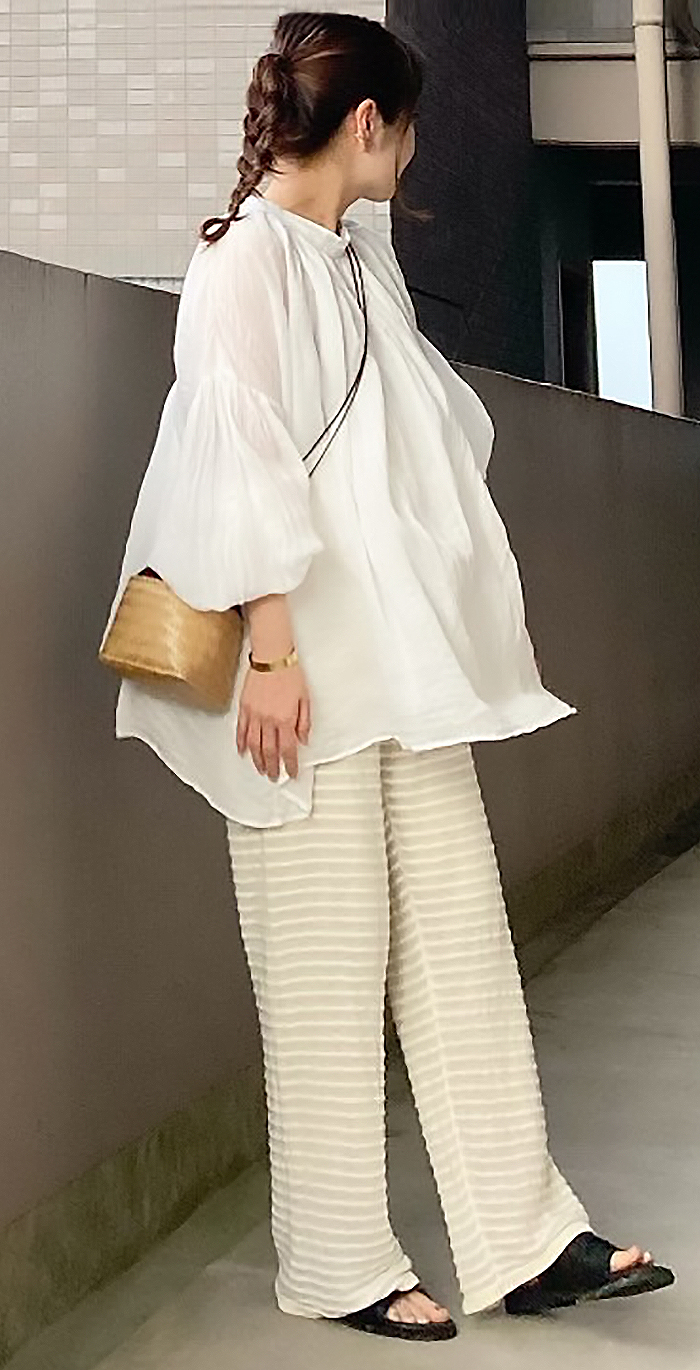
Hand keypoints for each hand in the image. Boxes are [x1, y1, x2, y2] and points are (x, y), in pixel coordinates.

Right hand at [236, 661, 310, 780]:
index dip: (290, 764)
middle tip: (274, 777)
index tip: (292, 773)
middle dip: (273, 767)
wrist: (272, 656)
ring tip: (260, 770)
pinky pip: (241, 730)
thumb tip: (303, 740)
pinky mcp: (244, 707)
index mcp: (286, 719)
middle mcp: (269, 720)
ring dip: (257, 760)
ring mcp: (255, 715)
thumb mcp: (306, 698)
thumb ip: (304, 722)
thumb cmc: (290, 673)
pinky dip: (241, 743)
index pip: (288, 749)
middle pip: (270, 751)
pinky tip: (242, 752)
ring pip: (254, 744)